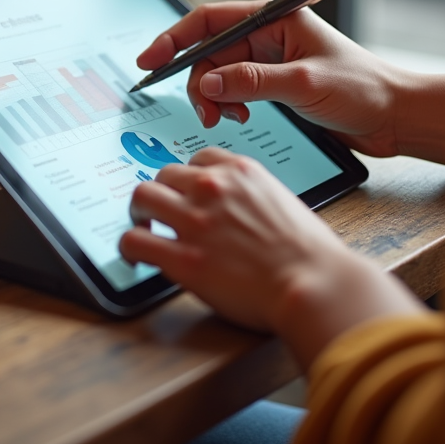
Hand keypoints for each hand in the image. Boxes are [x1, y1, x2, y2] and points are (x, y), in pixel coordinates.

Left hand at [119, 147, 350, 331]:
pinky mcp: (183, 259)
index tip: (187, 192)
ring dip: (139, 213)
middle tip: (161, 213)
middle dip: (162, 193)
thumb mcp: (285, 204)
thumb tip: (240, 208)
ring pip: (142, 197)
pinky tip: (136, 256)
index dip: (189, 178)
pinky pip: (135, 241)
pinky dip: (129, 247)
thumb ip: (254, 197)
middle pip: (164, 174)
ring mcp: (195, 221)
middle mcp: (213, 188)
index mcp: (241, 172)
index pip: (198, 159)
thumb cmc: (312, 254)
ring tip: (143, 229)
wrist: (315, 285)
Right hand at [137, 2, 406, 156]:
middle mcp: (267, 34)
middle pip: (208, 51)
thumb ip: (250, 81)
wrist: (395, 115)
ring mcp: (267, 59)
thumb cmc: (362, 89)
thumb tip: (206, 82)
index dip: (175, 37)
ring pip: (217, 74)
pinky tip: (241, 117)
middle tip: (207, 112)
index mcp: (275, 17)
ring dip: (213, 97)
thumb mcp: (302, 84)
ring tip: (228, 118)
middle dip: (199, 81)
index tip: (150, 60)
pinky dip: (227, 104)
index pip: (210, 19)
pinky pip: (232, 89)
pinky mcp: (271, 82)